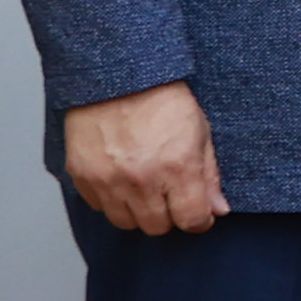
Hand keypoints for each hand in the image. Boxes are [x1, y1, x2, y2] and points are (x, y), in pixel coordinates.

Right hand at [64, 80, 224, 233]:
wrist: (115, 73)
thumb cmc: (160, 96)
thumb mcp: (199, 130)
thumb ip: (209, 175)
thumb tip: (218, 209)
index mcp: (176, 168)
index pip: (191, 221)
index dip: (199, 220)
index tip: (198, 213)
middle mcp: (141, 180)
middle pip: (157, 227)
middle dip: (169, 215)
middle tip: (170, 194)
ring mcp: (108, 180)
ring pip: (126, 223)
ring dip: (138, 211)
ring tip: (144, 187)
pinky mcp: (82, 175)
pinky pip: (98, 206)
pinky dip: (110, 199)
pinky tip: (120, 178)